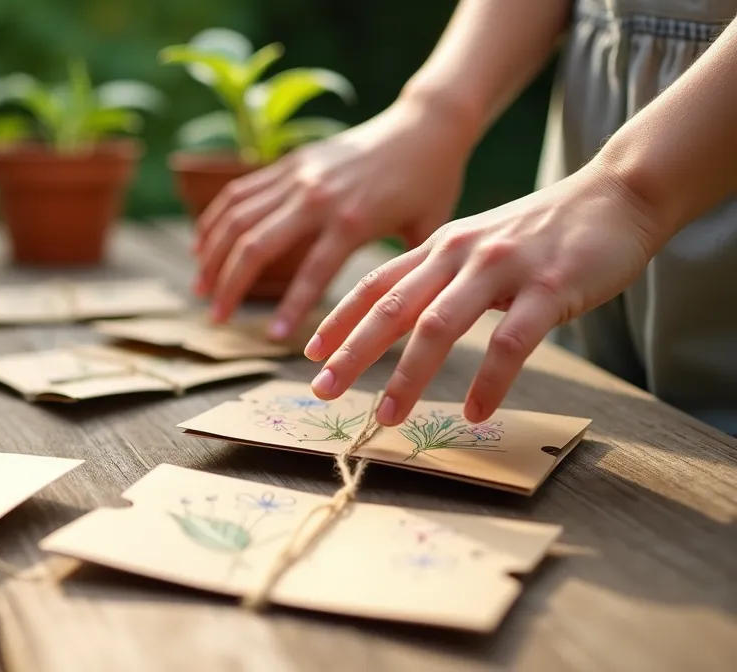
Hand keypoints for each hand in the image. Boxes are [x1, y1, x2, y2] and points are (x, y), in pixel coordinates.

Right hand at [194, 97, 472, 337]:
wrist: (426, 124)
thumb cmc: (432, 184)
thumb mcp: (425, 234)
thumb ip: (403, 275)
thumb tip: (398, 324)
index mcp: (352, 221)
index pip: (310, 274)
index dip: (288, 310)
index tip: (271, 340)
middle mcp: (316, 197)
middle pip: (255, 246)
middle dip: (230, 286)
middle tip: (217, 319)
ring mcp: (298, 176)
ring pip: (237, 218)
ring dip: (212, 256)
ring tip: (201, 289)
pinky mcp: (289, 162)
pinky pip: (239, 192)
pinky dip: (214, 220)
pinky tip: (200, 246)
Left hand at [304, 164, 661, 424]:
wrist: (619, 194)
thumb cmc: (546, 229)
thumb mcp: (480, 243)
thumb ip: (442, 274)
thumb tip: (404, 319)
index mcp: (440, 245)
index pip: (375, 284)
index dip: (339, 319)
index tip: (310, 353)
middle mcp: (460, 253)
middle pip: (390, 307)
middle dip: (351, 352)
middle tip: (321, 391)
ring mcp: (503, 269)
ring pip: (438, 327)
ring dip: (407, 376)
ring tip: (387, 417)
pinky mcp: (550, 288)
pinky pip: (511, 344)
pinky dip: (489, 383)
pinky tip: (476, 412)